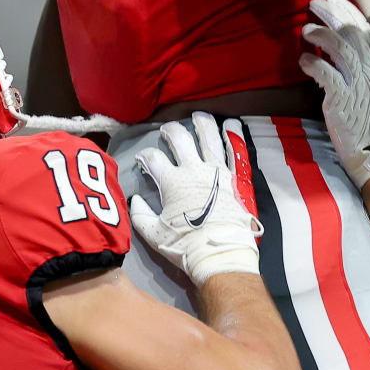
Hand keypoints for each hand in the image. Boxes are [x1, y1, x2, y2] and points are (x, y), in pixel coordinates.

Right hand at [129, 113, 261, 285]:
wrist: (220, 253)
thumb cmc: (186, 245)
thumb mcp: (154, 234)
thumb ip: (140, 215)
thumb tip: (134, 199)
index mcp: (172, 182)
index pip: (153, 158)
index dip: (145, 154)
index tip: (142, 158)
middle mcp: (194, 170)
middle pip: (180, 139)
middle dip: (171, 130)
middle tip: (167, 128)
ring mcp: (216, 172)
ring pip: (209, 138)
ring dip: (202, 124)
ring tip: (198, 115)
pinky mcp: (234, 178)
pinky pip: (234, 152)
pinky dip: (233, 135)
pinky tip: (231, 124)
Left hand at [299, 0, 369, 188]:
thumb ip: (364, 71)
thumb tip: (346, 49)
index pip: (365, 30)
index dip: (348, 12)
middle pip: (350, 32)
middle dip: (331, 13)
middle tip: (314, 3)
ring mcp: (358, 85)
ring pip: (338, 46)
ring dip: (319, 33)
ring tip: (305, 30)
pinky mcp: (342, 100)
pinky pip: (325, 73)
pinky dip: (312, 63)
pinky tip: (303, 60)